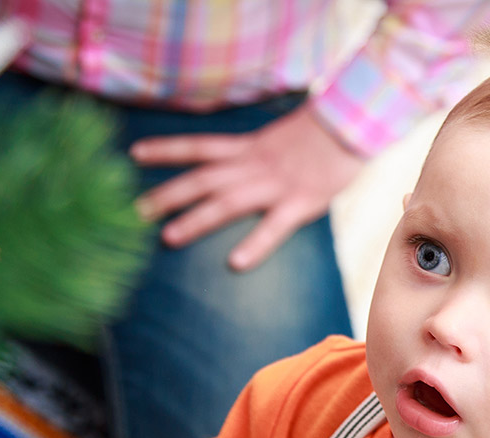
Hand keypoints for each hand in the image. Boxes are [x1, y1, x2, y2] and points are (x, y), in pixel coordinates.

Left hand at [131, 105, 364, 270]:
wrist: (355, 122)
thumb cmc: (323, 132)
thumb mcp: (281, 136)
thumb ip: (258, 152)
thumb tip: (240, 163)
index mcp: (249, 147)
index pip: (198, 146)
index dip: (166, 149)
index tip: (134, 153)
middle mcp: (253, 165)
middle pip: (201, 179)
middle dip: (167, 194)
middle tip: (135, 212)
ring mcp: (274, 185)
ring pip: (226, 203)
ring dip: (196, 220)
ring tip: (169, 237)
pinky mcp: (300, 203)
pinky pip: (273, 227)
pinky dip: (254, 245)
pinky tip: (234, 263)